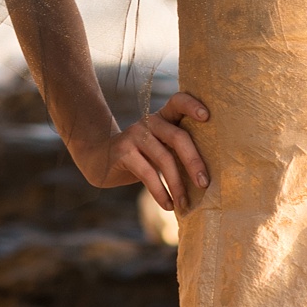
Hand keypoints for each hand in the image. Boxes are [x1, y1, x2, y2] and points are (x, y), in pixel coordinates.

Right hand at [76, 92, 209, 212]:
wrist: (99, 158)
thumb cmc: (140, 155)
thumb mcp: (159, 146)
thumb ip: (177, 150)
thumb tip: (206, 177)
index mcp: (164, 117)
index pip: (179, 101)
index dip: (192, 105)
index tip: (207, 116)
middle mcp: (150, 121)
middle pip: (178, 137)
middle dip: (194, 162)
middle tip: (204, 184)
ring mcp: (135, 135)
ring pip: (164, 159)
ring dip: (177, 184)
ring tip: (185, 203)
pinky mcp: (123, 152)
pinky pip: (148, 174)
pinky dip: (160, 192)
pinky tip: (168, 205)